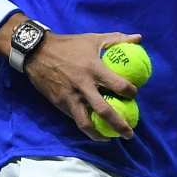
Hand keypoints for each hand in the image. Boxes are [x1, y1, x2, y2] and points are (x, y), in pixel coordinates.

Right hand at [24, 31, 141, 140]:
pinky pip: (74, 118)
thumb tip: (138, 39)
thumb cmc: (69, 45)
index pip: (118, 85)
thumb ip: (117, 39)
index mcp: (94, 69)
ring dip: (100, 134)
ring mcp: (70, 97)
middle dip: (120, 125)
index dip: (130, 92)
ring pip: (86, 123)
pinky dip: (85, 126)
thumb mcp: (93, 38)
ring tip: (109, 138)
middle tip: (130, 133)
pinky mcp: (60, 103)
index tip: (134, 95)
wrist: (37, 51)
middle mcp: (83, 85)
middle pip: (105, 111)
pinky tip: (92, 128)